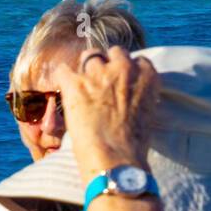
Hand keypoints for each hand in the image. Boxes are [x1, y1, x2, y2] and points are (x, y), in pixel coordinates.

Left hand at [56, 46, 159, 181]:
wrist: (116, 158)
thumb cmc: (134, 143)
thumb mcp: (147, 113)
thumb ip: (138, 95)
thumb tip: (126, 96)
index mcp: (147, 76)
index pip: (138, 60)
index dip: (127, 70)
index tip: (121, 80)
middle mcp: (125, 68)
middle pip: (115, 52)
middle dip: (108, 64)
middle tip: (101, 81)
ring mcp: (99, 73)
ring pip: (90, 56)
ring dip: (86, 69)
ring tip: (82, 86)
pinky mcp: (75, 83)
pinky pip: (63, 70)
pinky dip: (63, 79)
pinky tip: (64, 91)